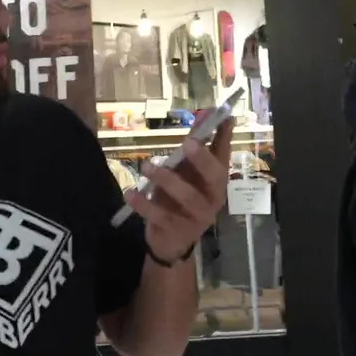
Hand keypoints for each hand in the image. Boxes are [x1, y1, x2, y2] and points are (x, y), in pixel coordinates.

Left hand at [125, 118, 233, 261]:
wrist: (172, 242)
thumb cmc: (180, 200)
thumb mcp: (187, 173)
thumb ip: (195, 146)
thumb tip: (204, 113)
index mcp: (217, 181)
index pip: (224, 155)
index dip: (224, 136)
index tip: (222, 117)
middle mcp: (213, 197)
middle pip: (214, 177)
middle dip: (202, 159)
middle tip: (188, 143)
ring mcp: (197, 216)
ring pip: (187, 196)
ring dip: (167, 179)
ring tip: (147, 166)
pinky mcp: (177, 230)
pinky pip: (160, 215)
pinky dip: (144, 204)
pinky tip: (130, 193)